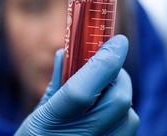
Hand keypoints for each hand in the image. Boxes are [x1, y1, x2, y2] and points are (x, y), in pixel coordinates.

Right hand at [15, 35, 138, 135]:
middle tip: (110, 68)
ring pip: (130, 119)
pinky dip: (123, 116)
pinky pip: (128, 133)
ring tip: (106, 93)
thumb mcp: (36, 114)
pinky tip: (108, 113)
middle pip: (117, 103)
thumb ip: (56, 83)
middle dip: (119, 77)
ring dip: (122, 97)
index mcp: (48, 126)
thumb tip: (67, 51)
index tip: (117, 41)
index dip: (104, 61)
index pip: (82, 90)